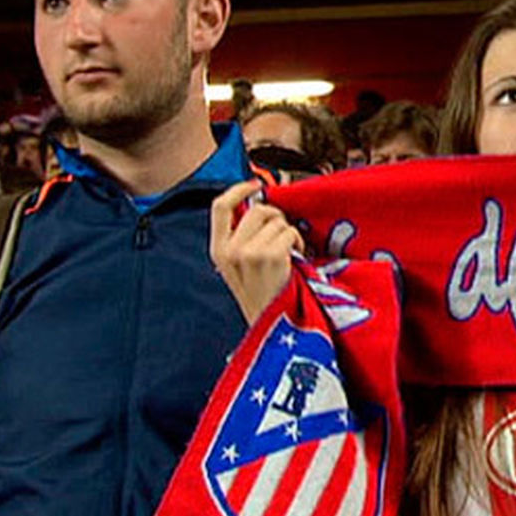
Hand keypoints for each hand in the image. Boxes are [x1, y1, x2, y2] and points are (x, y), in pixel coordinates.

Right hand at [210, 180, 304, 324]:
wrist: (273, 330)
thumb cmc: (262, 298)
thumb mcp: (238, 269)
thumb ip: (241, 239)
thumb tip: (260, 206)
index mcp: (218, 251)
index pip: (220, 206)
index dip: (239, 189)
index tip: (256, 185)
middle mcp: (230, 250)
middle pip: (256, 210)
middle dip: (275, 217)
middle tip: (282, 234)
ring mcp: (249, 253)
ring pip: (276, 220)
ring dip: (288, 232)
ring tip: (289, 252)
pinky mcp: (270, 256)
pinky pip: (289, 231)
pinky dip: (297, 241)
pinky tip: (296, 258)